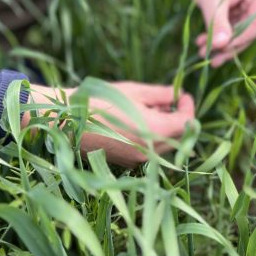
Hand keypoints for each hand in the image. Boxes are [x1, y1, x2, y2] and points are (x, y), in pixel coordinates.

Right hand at [26, 82, 194, 167]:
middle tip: (168, 100)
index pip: (188, 123)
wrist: (66, 122)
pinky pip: (150, 151)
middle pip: (180, 136)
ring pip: (166, 145)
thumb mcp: (133, 92)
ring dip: (166, 128)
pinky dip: (152, 137)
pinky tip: (138, 121)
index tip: (182, 95)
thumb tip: (179, 95)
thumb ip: (161, 95)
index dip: (189, 107)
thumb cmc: (99, 100)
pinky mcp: (128, 163)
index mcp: (154, 131)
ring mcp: (138, 160)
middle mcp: (150, 151)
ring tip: (150, 108)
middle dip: (179, 117)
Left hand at [166, 0, 255, 66]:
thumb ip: (218, 24)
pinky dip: (218, 34)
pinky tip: (203, 42)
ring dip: (221, 42)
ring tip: (202, 52)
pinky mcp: (236, 5)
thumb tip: (221, 47)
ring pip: (239, 30)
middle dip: (229, 44)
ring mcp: (248, 1)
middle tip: (211, 59)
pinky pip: (230, 25)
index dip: (241, 39)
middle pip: (250, 30)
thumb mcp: (210, 0)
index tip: (222, 49)